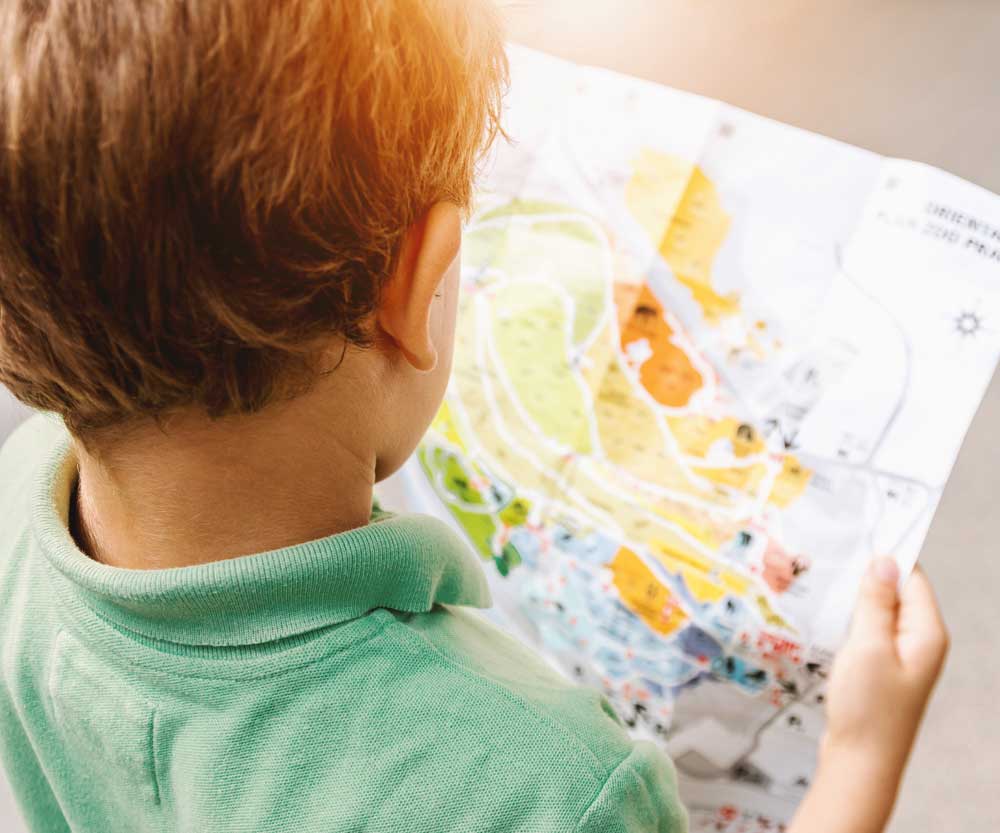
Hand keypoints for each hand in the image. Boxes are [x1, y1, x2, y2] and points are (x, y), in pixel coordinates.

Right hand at [792, 558, 947, 832]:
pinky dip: (849, 619)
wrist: (860, 762)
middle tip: (829, 553)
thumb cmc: (868, 707)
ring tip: (821, 579)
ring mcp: (899, 656)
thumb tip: (884, 561)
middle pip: (895, 592)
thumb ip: (876, 602)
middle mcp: (919, 641)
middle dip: (865, 574)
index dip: (885, 554)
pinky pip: (867, 631)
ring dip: (853, 598)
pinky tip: (825, 614)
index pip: (911, 577)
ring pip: (878, 611)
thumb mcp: (868, 646)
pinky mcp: (880, 669)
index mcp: (926, 632)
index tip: (855, 531)